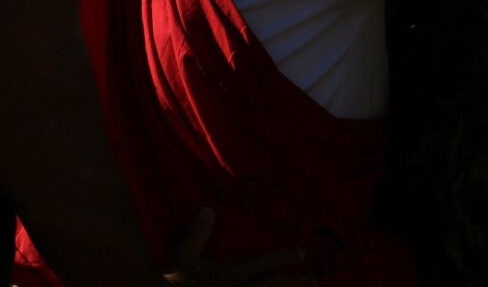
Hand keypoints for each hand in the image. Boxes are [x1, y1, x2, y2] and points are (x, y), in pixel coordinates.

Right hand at [163, 208, 312, 286]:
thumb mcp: (180, 256)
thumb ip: (196, 234)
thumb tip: (207, 209)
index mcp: (228, 274)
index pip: (263, 262)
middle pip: (275, 286)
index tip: (301, 253)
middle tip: (315, 280)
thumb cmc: (172, 282)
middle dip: (297, 283)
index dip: (284, 256)